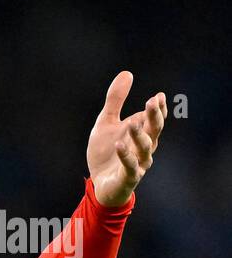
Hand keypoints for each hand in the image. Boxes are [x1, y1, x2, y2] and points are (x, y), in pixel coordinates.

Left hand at [86, 71, 165, 206]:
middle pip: (154, 130)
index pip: (155, 119)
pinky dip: (125, 156)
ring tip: (132, 122)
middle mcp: (144, 147)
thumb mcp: (106, 122)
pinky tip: (119, 145)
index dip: (158, 109)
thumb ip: (115, 100)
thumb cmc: (106, 152)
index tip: (158, 96)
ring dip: (139, 135)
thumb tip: (127, 73)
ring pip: (144, 148)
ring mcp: (138, 163)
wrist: (99, 184)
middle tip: (152, 102)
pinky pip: (130, 167)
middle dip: (154, 117)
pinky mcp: (127, 177)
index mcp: (142, 133)